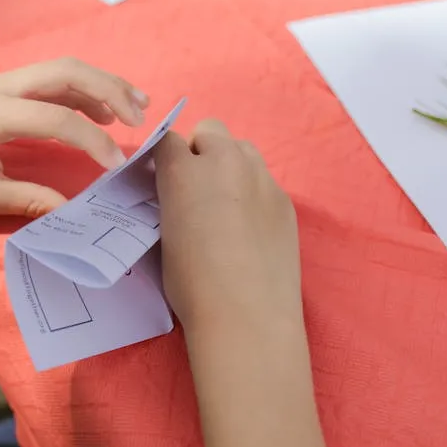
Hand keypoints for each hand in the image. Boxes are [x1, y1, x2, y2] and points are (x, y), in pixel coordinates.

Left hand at [0, 58, 149, 216]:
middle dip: (109, 90)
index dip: (92, 141)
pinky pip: (50, 78)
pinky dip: (82, 89)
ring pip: (62, 69)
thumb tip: (72, 211)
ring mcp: (1, 82)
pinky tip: (103, 111)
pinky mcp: (3, 87)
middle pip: (67, 72)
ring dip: (101, 84)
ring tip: (135, 107)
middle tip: (140, 118)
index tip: (116, 166)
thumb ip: (27, 199)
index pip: (56, 118)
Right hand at [154, 119, 299, 328]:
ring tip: (225, 203)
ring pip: (242, 149)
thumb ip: (169, 202)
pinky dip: (252, 192)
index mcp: (183, 172)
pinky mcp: (285, 200)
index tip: (161, 178)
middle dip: (199, 151)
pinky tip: (250, 228)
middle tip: (195, 188)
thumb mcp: (164, 236)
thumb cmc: (192, 284)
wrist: (247, 315)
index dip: (163, 157)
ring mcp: (261, 178)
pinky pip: (264, 180)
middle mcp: (224, 163)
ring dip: (229, 164)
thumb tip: (175, 196)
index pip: (167, 139)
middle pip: (209, 131)